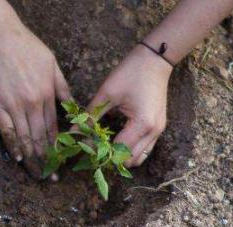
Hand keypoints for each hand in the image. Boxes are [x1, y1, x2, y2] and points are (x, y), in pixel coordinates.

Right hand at [0, 23, 70, 176]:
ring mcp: (14, 106)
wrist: (0, 37)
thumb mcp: (52, 64)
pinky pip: (6, 130)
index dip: (58, 147)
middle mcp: (32, 104)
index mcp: (47, 95)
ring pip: (25, 138)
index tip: (61, 162)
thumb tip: (72, 107)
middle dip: (47, 160)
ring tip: (36, 174)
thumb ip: (62, 88)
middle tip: (50, 177)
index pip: (54, 129)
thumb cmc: (28, 47)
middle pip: (41, 138)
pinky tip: (18, 158)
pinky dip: (13, 145)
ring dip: (31, 158)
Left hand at [88, 45, 172, 166]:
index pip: (118, 150)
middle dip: (111, 158)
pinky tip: (117, 140)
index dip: (100, 153)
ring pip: (139, 158)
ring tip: (105, 146)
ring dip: (122, 156)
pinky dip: (131, 149)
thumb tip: (74, 131)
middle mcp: (153, 132)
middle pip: (130, 161)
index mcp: (141, 124)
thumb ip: (91, 115)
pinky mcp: (159, 127)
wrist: (155, 59)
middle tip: (94, 149)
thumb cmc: (131, 72)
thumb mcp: (107, 93)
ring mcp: (158, 131)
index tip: (85, 148)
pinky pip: (145, 148)